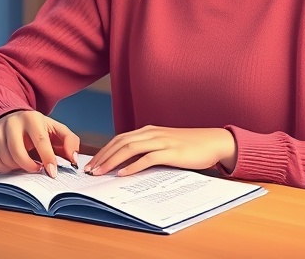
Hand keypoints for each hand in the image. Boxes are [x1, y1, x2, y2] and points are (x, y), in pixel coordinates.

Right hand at [0, 110, 80, 177]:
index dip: (47, 158)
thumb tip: (73, 158)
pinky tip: (15, 164)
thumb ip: (70, 141)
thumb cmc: (38, 128)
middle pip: (17, 152)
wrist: (13, 119)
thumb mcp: (56, 130)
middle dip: (29, 166)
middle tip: (37, 170)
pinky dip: (7, 169)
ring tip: (28, 164)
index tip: (52, 172)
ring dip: (18, 168)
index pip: (39, 140)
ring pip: (6, 159)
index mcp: (31, 118)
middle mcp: (12, 123)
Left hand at [84, 126, 236, 176]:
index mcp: (148, 131)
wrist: (214, 142)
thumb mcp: (165, 145)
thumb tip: (128, 164)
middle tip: (90, 170)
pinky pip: (147, 158)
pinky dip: (133, 166)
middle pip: (120, 142)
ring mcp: (162, 141)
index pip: (119, 139)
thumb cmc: (190, 146)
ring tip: (101, 172)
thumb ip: (148, 150)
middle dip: (102, 156)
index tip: (93, 163)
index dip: (104, 150)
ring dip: (112, 161)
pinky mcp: (171, 152)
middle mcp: (152, 133)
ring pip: (129, 148)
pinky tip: (123, 174)